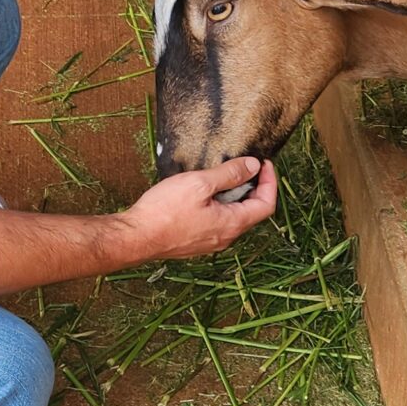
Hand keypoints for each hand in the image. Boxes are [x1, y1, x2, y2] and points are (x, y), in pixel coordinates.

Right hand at [121, 156, 277, 260]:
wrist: (136, 237)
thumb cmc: (164, 212)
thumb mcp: (199, 184)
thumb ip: (229, 174)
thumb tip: (253, 166)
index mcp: (232, 224)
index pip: (266, 205)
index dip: (270, 181)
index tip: (263, 163)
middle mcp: (225, 237)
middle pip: (252, 212)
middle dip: (254, 187)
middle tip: (246, 166)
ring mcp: (210, 242)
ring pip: (234, 217)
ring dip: (235, 196)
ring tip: (224, 175)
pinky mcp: (196, 241)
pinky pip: (218, 222)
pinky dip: (220, 205)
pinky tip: (205, 192)